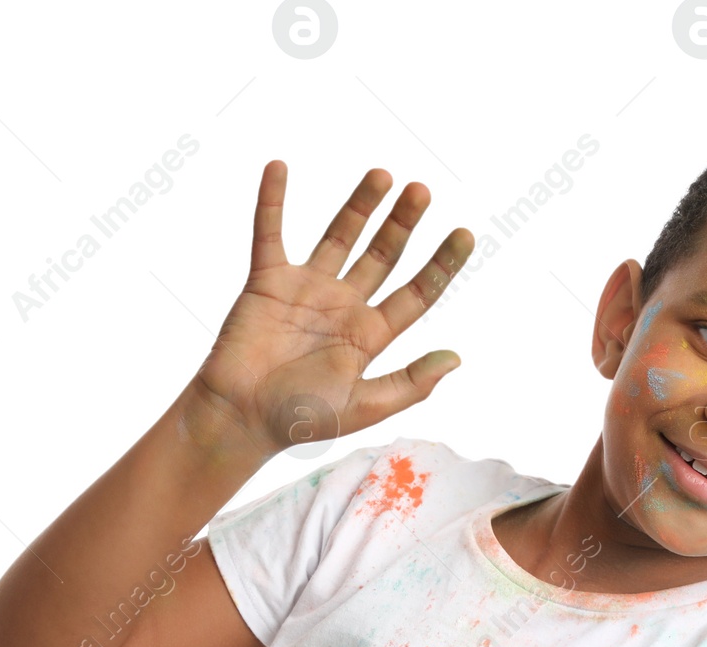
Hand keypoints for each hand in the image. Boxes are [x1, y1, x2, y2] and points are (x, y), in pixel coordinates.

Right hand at [193, 160, 473, 457]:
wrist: (241, 417)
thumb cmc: (300, 419)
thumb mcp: (364, 406)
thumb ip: (409, 384)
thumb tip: (456, 358)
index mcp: (370, 335)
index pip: (416, 294)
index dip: (441, 265)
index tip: (466, 235)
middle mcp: (343, 306)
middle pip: (383, 256)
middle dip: (403, 224)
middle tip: (423, 191)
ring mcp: (306, 289)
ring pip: (339, 236)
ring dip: (360, 205)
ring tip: (383, 174)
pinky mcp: (267, 281)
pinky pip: (270, 234)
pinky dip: (272, 201)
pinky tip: (279, 167)